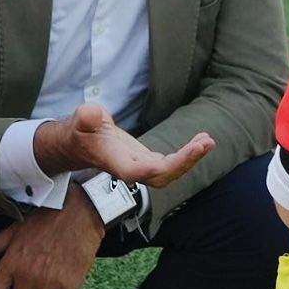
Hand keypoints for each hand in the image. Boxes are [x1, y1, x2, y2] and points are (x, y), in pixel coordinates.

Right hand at [33, 102, 215, 188]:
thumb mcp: (80, 120)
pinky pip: (172, 162)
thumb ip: (86, 118)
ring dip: (190, 159)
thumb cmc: (80, 131)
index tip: (164, 159)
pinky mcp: (148, 160)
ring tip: (208, 141)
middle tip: (203, 144)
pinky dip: (188, 153)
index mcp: (114, 162)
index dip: (150, 169)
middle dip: (183, 163)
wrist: (81, 143)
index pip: (134, 172)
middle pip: (161, 176)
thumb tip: (92, 113)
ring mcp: (142, 166)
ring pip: (170, 172)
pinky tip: (202, 139)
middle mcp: (131, 169)